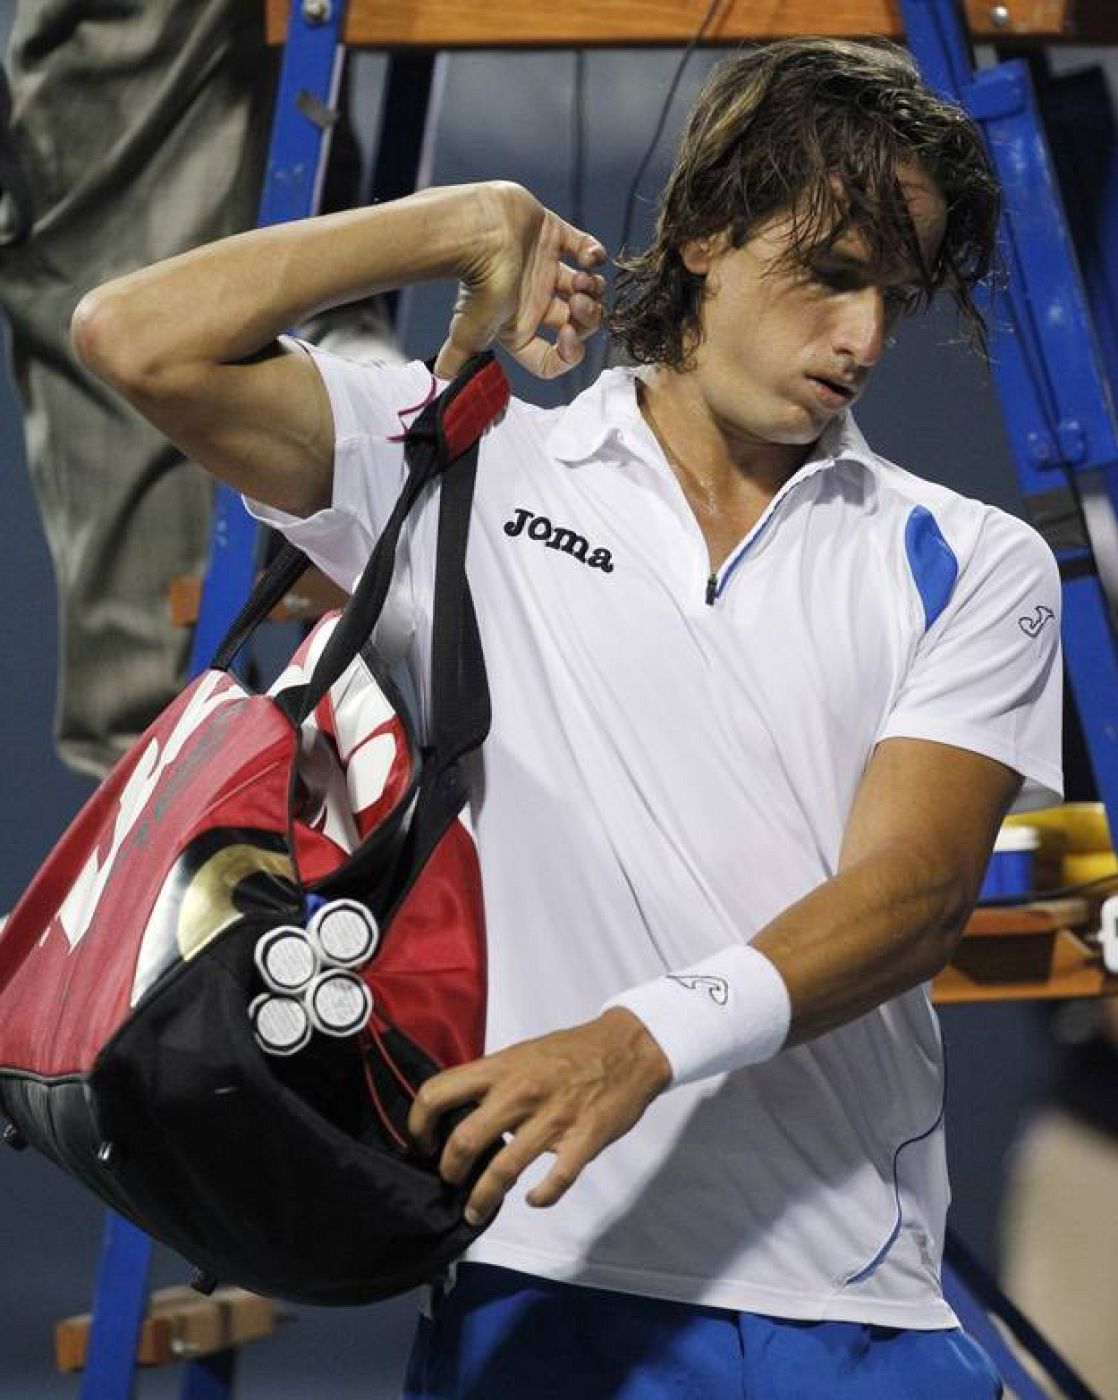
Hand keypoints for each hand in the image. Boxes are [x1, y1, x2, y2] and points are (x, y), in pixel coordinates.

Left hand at [407, 1008, 671, 1226]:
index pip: (438, 1092)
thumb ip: (492, 1082)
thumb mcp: (521, 1054)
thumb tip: (459, 1114)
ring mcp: (553, 1118)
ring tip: (475, 1212)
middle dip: (449, 1170)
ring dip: (482, 1200)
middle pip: (463, 1141)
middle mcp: (520, 1092)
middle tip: (451, 1180)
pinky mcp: (583, 1140)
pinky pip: (555, 1182)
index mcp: (501, 1068)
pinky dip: (540, 1198)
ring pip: (503, 1171)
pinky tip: (533, 1200)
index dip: (418, 1124)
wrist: (628, 1047)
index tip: (423, 1142)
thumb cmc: (570, 1052)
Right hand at [435, 182, 607, 380]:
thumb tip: (440, 380)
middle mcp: (533, 301)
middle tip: (580, 303)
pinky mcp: (552, 236)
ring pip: (585, 289)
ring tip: (582, 277)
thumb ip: (459, 362)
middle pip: (576, 323)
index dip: (568, 356)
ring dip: (593, 288)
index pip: (550, 359)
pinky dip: (595, 255)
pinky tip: (589, 258)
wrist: (477, 235)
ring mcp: (544, 268)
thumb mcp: (468, 335)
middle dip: (587, 318)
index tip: (568, 337)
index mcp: (519, 328)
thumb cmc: (478, 286)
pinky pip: (587, 249)